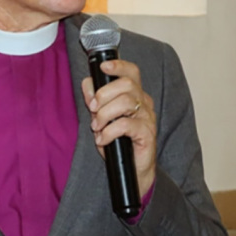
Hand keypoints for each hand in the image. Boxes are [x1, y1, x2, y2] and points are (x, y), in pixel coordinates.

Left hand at [81, 59, 155, 196]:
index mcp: (134, 95)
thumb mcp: (101, 118)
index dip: (119, 66)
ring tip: (97, 128)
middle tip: (93, 109)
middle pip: (126, 85)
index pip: (132, 73)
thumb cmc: (118, 141)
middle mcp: (144, 103)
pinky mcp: (147, 133)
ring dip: (104, 115)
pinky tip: (103, 140)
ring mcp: (147, 118)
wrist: (132, 169)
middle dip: (104, 94)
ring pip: (125, 103)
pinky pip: (126, 125)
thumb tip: (88, 83)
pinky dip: (109, 132)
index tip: (102, 67)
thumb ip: (94, 99)